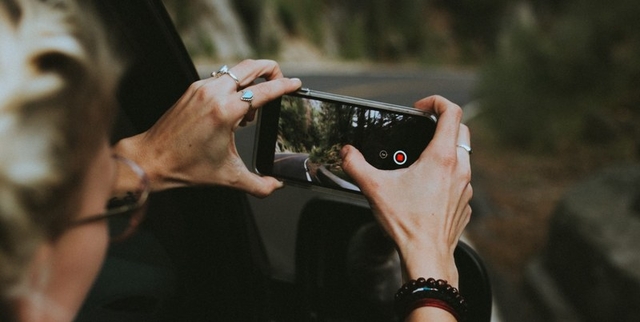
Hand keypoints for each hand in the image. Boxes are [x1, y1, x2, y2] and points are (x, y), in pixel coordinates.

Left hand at [115, 59, 301, 196]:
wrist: (152, 159)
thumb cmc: (186, 167)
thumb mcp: (229, 178)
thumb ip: (259, 185)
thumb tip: (277, 186)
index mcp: (225, 112)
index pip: (264, 91)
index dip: (284, 86)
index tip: (296, 84)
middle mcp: (214, 94)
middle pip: (251, 66)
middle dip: (271, 69)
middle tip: (280, 81)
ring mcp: (201, 88)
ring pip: (236, 71)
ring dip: (251, 82)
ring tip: (250, 111)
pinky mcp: (192, 89)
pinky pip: (221, 79)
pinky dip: (234, 88)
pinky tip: (232, 111)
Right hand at [340, 95, 471, 284]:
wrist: (426, 256)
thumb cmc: (407, 223)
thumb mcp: (375, 188)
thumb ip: (356, 165)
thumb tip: (346, 153)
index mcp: (441, 157)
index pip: (452, 112)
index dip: (437, 102)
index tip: (421, 107)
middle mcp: (459, 168)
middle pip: (461, 131)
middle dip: (442, 124)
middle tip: (422, 130)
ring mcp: (466, 187)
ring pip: (462, 156)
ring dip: (444, 151)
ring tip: (420, 161)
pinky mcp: (465, 203)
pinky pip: (460, 180)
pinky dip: (447, 176)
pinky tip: (427, 189)